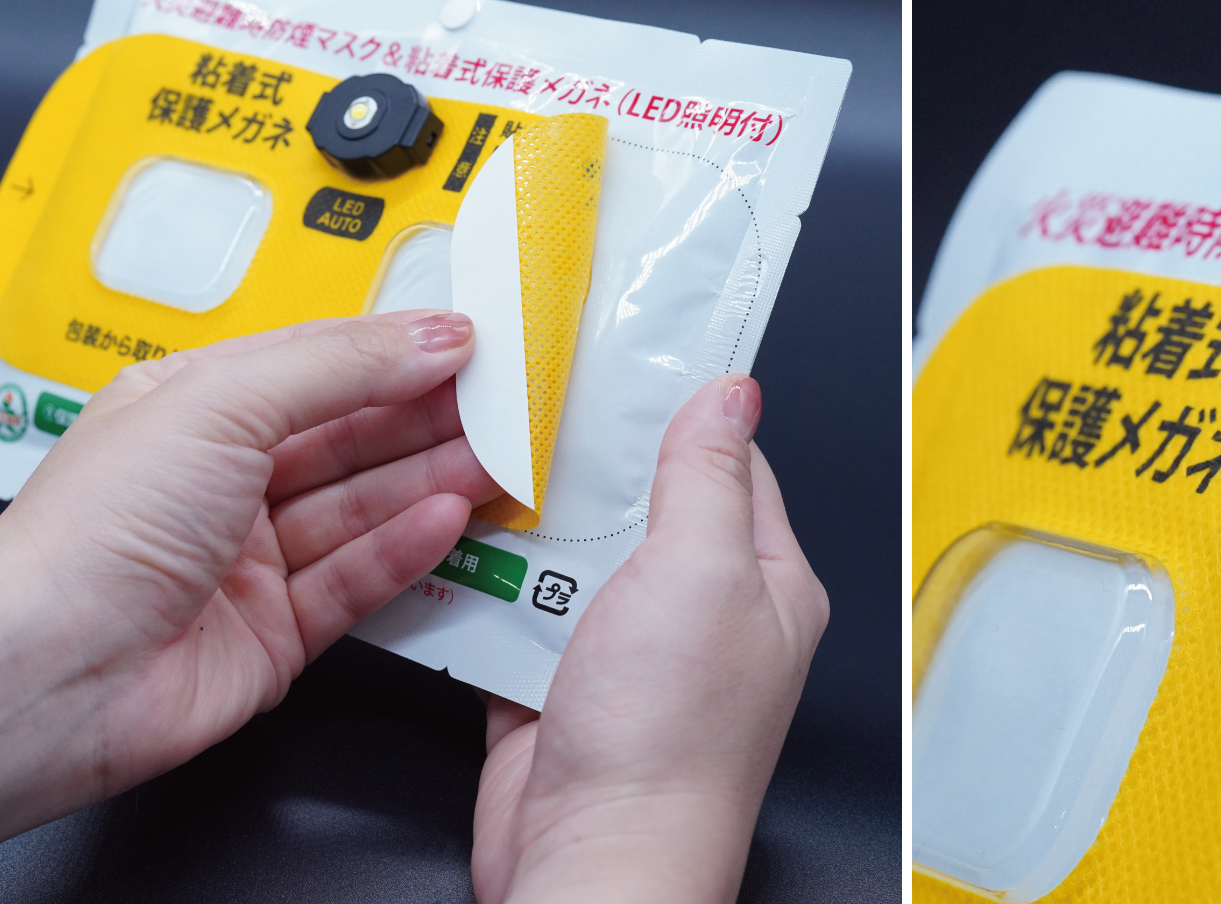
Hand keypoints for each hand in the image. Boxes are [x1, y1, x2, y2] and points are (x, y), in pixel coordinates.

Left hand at [0, 311, 500, 859]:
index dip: (397, 352)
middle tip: (508, 404)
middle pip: (351, 438)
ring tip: (501, 461)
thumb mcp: (221, 405)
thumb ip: (341, 366)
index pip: (317, 365)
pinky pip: (359, 581)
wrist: (50, 676)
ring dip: (434, 481)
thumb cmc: (93, 533)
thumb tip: (433, 335)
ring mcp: (250, 561)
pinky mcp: (277, 633)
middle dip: (431, 418)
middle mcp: (220, 481)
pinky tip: (449, 521)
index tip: (474, 343)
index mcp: (191, 408)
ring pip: (365, 509)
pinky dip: (408, 551)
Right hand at [470, 374, 829, 903]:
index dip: (676, 414)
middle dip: (582, 470)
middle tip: (532, 420)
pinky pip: (515, 613)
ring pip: (568, 554)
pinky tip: (456, 558)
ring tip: (486, 484)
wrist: (594, 857)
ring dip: (526, 531)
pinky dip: (484, 590)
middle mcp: (700, 613)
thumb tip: (731, 394)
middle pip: (637, 503)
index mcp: (764, 581)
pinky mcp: (559, 684)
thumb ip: (710, 476)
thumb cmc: (672, 740)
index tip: (621, 366)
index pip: (729, 465)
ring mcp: (627, 650)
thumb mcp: (703, 570)